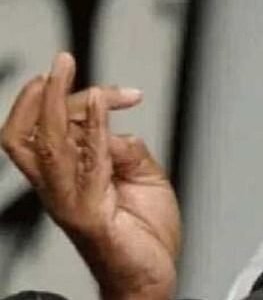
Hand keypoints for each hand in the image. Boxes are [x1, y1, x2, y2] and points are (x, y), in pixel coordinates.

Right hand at [0, 53, 180, 299]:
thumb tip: (117, 128)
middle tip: (62, 61)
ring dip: (59, 103)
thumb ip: (127, 149)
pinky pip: (87, 166)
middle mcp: (61, 189)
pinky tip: (105, 105)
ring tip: (66, 72)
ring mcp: (72, 203)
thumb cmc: (145, 233)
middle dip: (44, 94)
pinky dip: (96, 129)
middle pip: (31, 135)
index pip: (44, 131)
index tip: (90, 81)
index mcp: (68, 178)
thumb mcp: (143, 177)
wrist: (152, 278)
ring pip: (47, 146)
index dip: (60, 100)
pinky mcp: (90, 216)